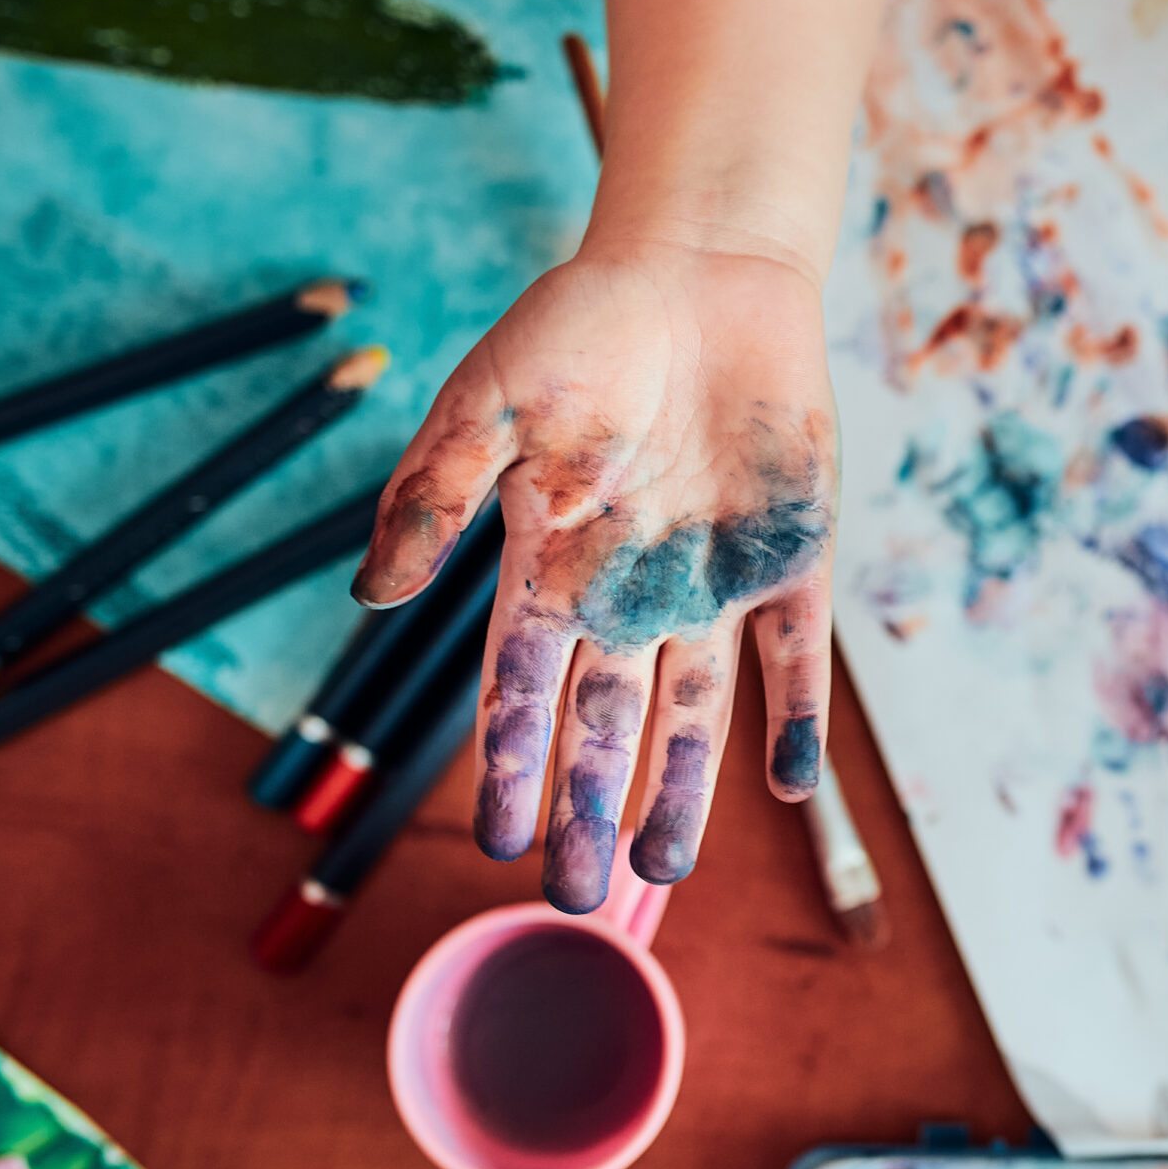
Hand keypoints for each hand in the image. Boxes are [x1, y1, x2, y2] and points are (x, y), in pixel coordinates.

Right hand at [353, 240, 836, 910]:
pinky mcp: (793, 560)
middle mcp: (632, 591)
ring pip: (699, 712)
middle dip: (588, 809)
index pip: (523, 689)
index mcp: (552, 564)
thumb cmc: (582, 327)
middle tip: (576, 899)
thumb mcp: (491, 402)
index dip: (508, 764)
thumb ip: (434, 494)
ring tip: (664, 871)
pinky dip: (795, 717)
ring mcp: (715, 582)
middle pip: (606, 724)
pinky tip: (789, 785)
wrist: (702, 268)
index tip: (494, 840)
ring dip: (683, 791)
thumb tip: (370, 595)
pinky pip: (797, 655)